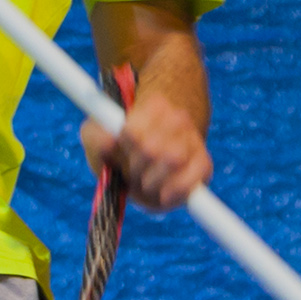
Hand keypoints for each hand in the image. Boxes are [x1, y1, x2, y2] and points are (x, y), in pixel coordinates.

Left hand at [82, 99, 212, 210]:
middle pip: (151, 148)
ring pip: (173, 160)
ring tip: (145, 182)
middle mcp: (179, 118)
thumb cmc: (120, 148)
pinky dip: (176, 190)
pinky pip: (195, 177)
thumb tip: (110, 141)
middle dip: (135, 167)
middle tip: (131, 170)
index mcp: (154, 105)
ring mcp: (194, 141)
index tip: (121, 148)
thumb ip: (95, 136)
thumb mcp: (98, 136)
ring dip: (151, 181)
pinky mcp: (204, 164)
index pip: (133, 131)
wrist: (149, 160)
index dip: (124, 147)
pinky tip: (163, 194)